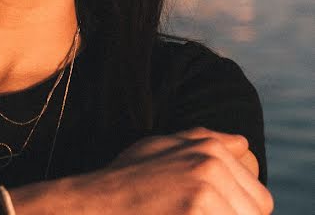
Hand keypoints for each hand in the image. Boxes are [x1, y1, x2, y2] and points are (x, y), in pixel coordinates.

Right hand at [10, 127, 272, 213]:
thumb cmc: (123, 183)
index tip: (201, 212)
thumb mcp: (158, 149)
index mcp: (208, 149)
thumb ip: (202, 142)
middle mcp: (210, 163)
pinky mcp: (196, 211)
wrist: (91, 206)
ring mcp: (204, 190)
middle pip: (257, 213)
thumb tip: (242, 143)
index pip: (259, 199)